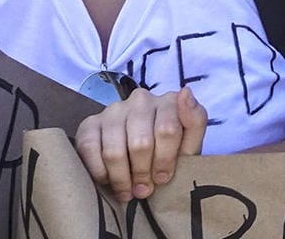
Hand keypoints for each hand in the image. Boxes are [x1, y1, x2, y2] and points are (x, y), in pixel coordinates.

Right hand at [75, 87, 207, 202]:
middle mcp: (140, 100)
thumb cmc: (168, 151)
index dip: (164, 161)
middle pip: (140, 143)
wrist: (137, 157)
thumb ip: (195, 121)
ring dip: (121, 178)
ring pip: (115, 151)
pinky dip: (100, 172)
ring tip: (127, 191)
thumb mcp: (189, 143)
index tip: (162, 179)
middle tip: (144, 190)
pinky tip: (108, 180)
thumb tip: (185, 92)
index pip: (167, 130)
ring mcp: (113, 110)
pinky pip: (90, 150)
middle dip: (142, 173)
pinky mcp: (89, 123)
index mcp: (169, 101)